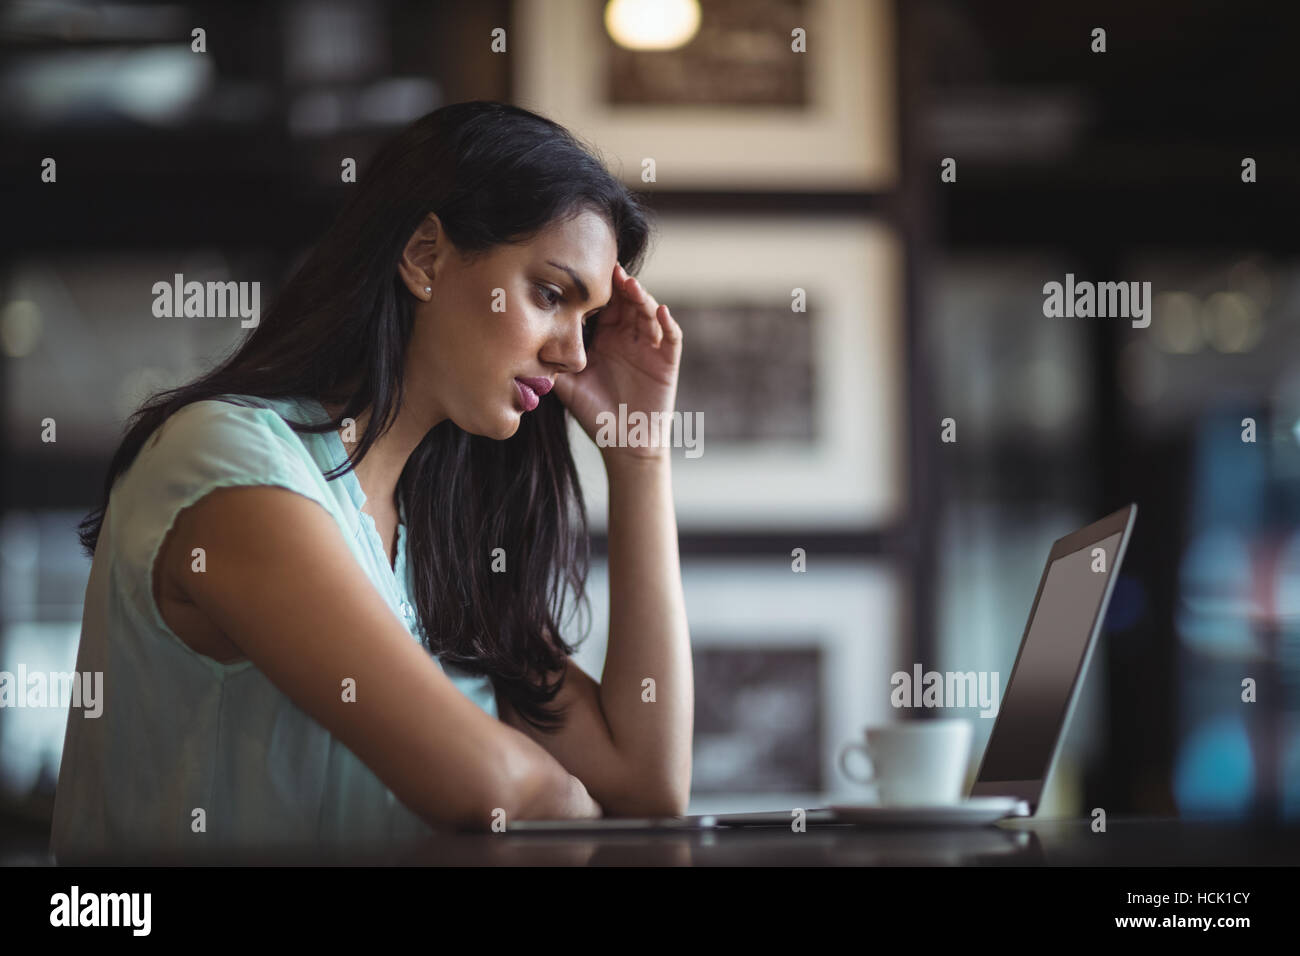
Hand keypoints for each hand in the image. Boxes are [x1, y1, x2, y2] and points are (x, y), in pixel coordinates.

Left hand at [551, 263, 681, 462]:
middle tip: (611, 271)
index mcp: (604, 339)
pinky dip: (667, 323)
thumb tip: (524, 342)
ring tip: (632, 286)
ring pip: (649, 314)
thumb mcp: (567, 386)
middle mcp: (627, 338)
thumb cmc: (595, 415)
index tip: (584, 273)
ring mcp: (649, 348)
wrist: (623, 444)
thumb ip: (552, 364)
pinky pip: (671, 337)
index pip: (602, 306)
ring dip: (642, 298)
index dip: (597, 291)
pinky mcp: (667, 362)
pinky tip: (661, 311)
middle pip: (627, 303)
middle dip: (620, 286)